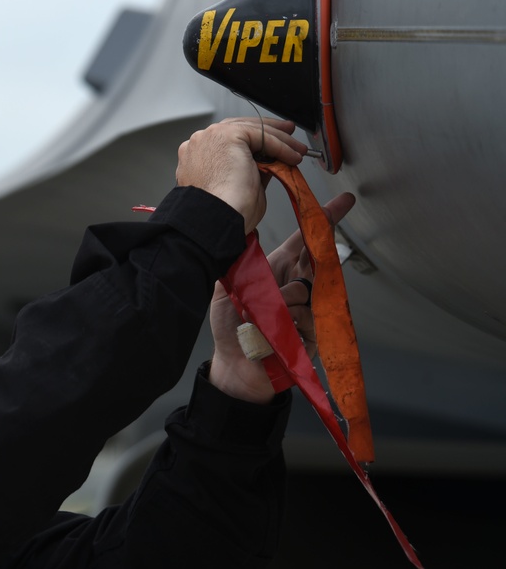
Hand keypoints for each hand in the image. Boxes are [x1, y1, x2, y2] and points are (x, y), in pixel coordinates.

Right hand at [176, 117, 305, 232]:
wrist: (217, 217)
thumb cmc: (226, 211)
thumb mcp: (241, 186)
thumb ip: (252, 169)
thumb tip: (269, 161)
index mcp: (197, 157)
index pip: (229, 139)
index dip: (255, 141)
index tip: (273, 146)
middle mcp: (201, 142)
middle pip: (240, 128)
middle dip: (268, 132)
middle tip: (288, 136)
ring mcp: (212, 136)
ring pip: (252, 129)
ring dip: (279, 139)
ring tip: (298, 149)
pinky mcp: (227, 134)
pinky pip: (261, 134)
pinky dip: (280, 145)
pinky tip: (292, 155)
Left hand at [207, 192, 355, 402]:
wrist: (236, 365)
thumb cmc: (230, 326)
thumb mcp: (226, 286)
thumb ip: (238, 261)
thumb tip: (245, 233)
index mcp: (277, 269)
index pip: (303, 240)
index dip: (322, 221)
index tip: (342, 202)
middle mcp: (296, 284)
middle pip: (316, 260)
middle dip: (312, 258)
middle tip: (290, 270)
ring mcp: (307, 307)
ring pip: (307, 289)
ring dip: (284, 300)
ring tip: (265, 316)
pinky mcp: (314, 330)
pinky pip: (307, 315)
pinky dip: (289, 321)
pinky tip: (277, 331)